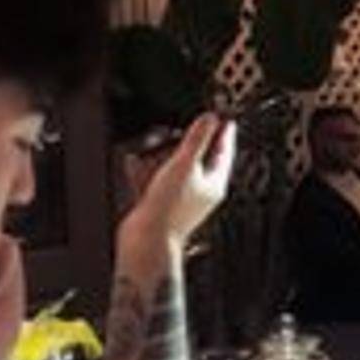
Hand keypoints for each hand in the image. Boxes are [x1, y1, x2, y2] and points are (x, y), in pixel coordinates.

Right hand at [123, 113, 235, 248]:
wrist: (144, 241)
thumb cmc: (168, 209)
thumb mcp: (185, 164)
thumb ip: (198, 138)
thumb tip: (210, 118)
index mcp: (214, 184)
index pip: (224, 152)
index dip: (224, 133)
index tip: (225, 120)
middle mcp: (199, 192)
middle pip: (199, 159)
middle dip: (188, 142)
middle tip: (186, 126)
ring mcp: (179, 199)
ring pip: (174, 169)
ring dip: (163, 154)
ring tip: (155, 142)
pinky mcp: (159, 205)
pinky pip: (153, 181)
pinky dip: (144, 169)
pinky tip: (134, 160)